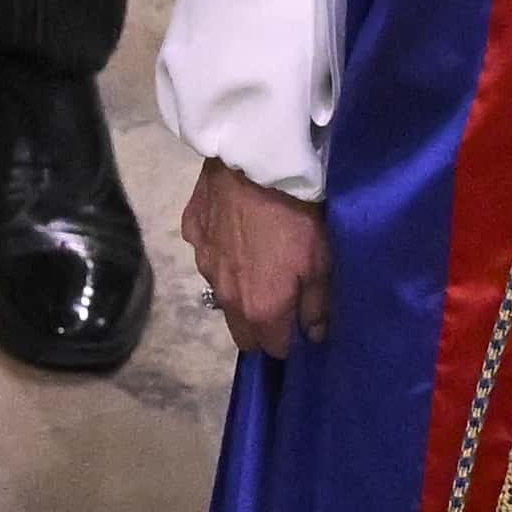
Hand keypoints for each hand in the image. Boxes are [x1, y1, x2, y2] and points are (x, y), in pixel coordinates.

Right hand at [185, 156, 327, 354]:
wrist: (254, 162)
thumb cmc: (296, 216)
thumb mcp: (321, 262)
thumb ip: (317, 306)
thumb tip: (314, 336)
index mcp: (260, 310)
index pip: (272, 348)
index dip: (288, 341)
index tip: (299, 324)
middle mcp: (225, 296)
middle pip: (240, 332)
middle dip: (259, 327)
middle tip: (278, 299)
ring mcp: (202, 263)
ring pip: (222, 292)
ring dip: (238, 286)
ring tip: (257, 256)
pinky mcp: (191, 231)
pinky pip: (206, 252)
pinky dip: (221, 249)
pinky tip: (237, 227)